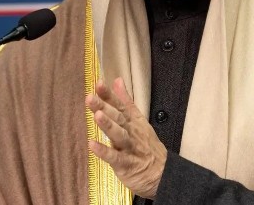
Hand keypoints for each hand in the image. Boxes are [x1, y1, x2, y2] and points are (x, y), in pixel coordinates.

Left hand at [85, 77, 167, 198]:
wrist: (163, 173)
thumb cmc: (146, 145)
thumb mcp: (138, 120)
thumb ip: (125, 101)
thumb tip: (117, 80)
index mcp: (133, 121)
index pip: (120, 105)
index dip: (109, 95)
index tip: (98, 84)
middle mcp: (131, 131)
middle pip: (117, 117)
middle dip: (104, 107)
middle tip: (90, 97)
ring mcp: (129, 148)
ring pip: (118, 135)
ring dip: (108, 125)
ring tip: (97, 115)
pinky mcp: (126, 165)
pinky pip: (115, 157)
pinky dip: (104, 151)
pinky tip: (92, 145)